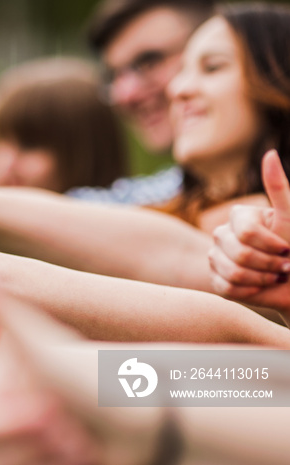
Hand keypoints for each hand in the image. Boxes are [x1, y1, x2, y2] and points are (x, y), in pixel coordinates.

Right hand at [0, 261, 161, 464]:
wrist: (140, 419)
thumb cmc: (84, 375)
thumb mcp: (32, 336)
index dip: (6, 427)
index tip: (48, 411)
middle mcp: (0, 408)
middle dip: (29, 450)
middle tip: (68, 431)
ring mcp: (17, 439)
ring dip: (44, 463)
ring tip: (77, 444)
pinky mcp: (32, 460)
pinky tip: (78, 456)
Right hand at [209, 150, 289, 312]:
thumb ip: (278, 187)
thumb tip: (270, 153)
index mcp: (238, 218)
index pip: (245, 232)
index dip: (269, 244)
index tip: (287, 248)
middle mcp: (222, 235)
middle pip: (236, 252)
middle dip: (267, 264)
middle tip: (282, 267)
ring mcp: (216, 258)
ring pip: (229, 271)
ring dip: (259, 279)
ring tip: (272, 277)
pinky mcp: (215, 280)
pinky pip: (225, 287)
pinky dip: (247, 292)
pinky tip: (258, 287)